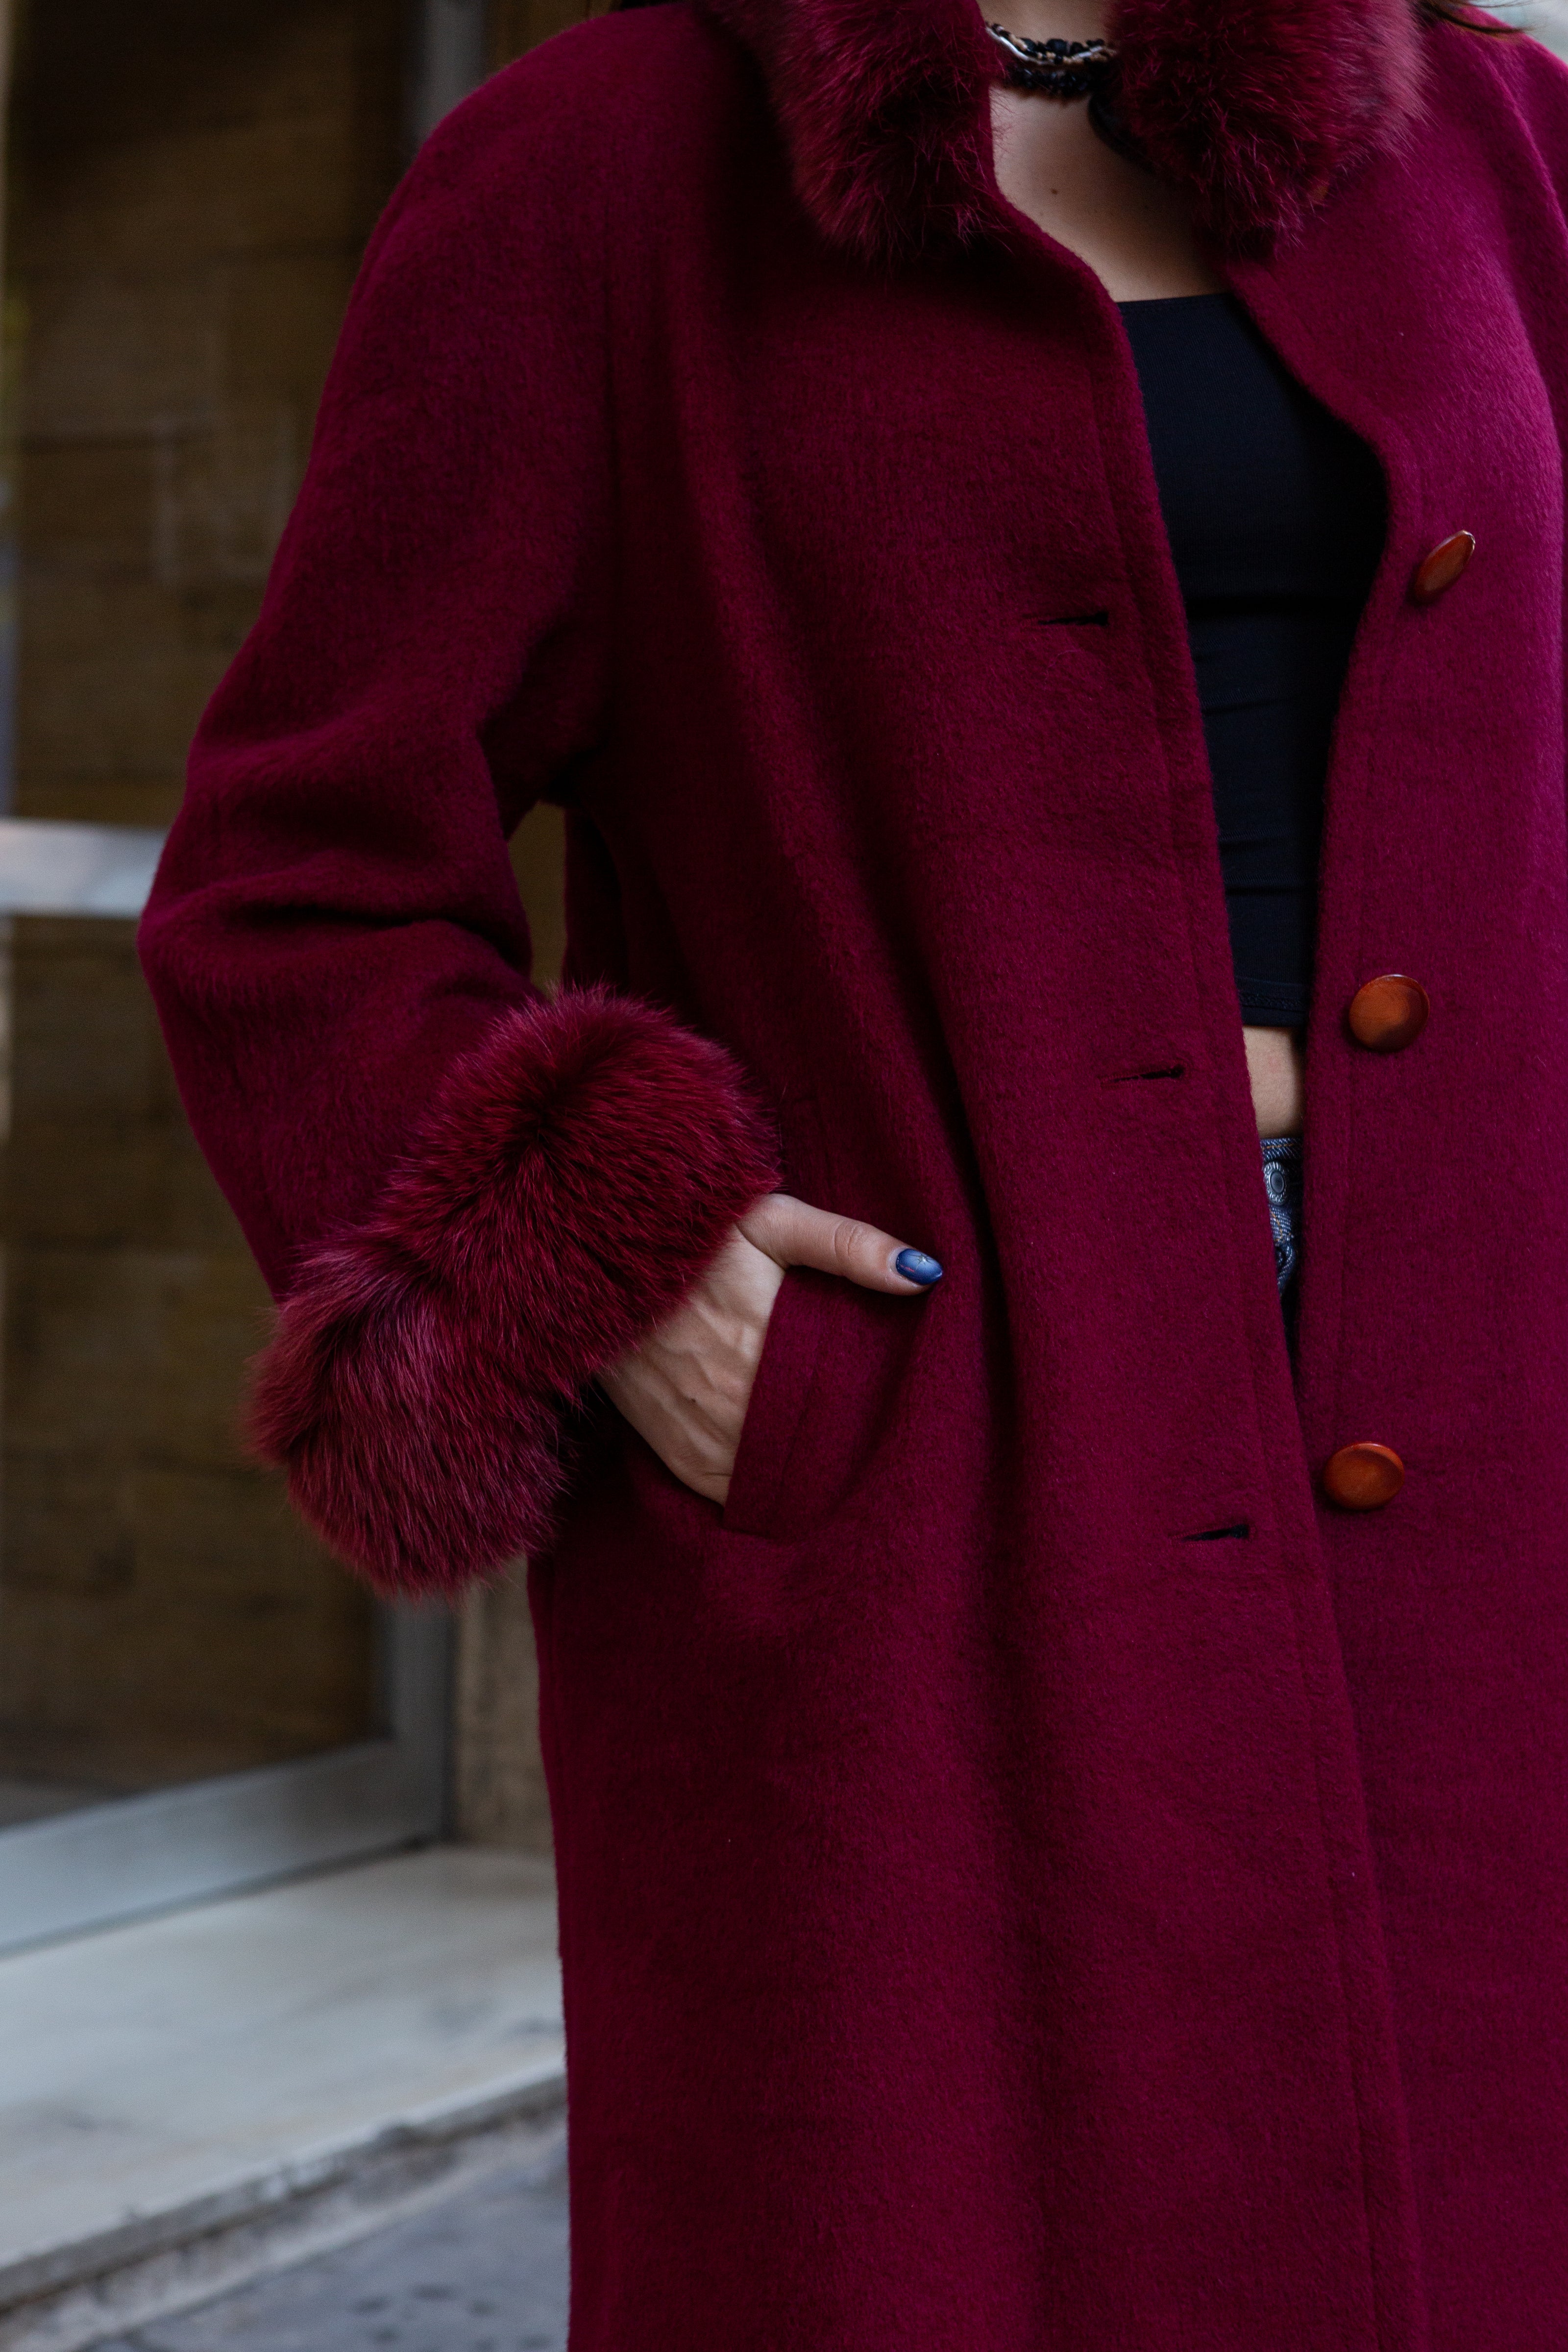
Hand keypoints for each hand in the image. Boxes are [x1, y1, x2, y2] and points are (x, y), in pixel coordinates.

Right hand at [600, 1191, 941, 1505]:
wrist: (592, 1246)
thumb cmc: (695, 1230)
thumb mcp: (773, 1219)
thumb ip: (848, 1244)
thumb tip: (925, 1271)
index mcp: (767, 1342)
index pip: (838, 1412)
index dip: (866, 1424)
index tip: (889, 1425)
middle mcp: (729, 1395)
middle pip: (804, 1451)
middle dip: (835, 1455)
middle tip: (863, 1452)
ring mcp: (693, 1424)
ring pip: (761, 1479)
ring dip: (792, 1477)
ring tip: (825, 1471)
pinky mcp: (662, 1439)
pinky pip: (714, 1488)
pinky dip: (744, 1490)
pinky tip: (769, 1477)